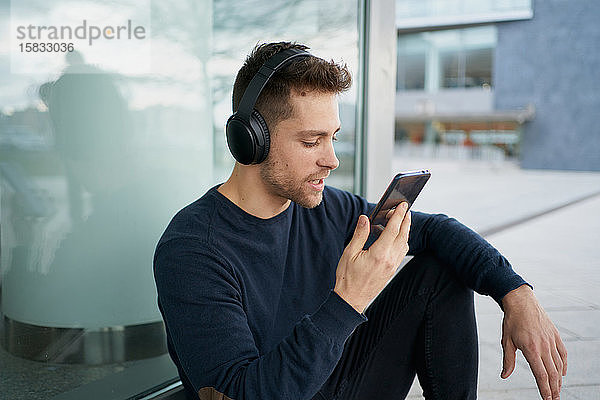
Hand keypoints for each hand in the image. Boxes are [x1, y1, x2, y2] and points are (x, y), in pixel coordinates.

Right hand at [334, 202, 410, 312]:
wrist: (351, 300)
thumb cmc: (347, 278)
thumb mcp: (349, 253)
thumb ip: (360, 234)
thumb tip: (365, 219)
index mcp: (379, 254)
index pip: (393, 229)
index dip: (398, 215)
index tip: (402, 205)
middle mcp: (389, 260)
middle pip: (403, 235)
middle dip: (405, 220)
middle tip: (405, 209)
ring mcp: (392, 266)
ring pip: (404, 244)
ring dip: (405, 231)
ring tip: (401, 221)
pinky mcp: (392, 271)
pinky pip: (401, 252)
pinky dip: (402, 242)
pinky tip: (396, 238)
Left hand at [501, 285, 567, 399]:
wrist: (521, 301)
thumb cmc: (512, 321)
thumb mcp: (506, 341)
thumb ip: (507, 360)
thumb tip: (504, 375)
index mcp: (531, 349)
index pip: (541, 374)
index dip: (544, 389)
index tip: (547, 399)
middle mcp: (544, 346)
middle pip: (552, 373)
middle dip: (553, 389)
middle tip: (553, 399)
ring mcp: (551, 341)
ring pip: (559, 365)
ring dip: (559, 380)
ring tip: (557, 390)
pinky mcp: (555, 335)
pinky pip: (562, 353)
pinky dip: (564, 365)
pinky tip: (562, 373)